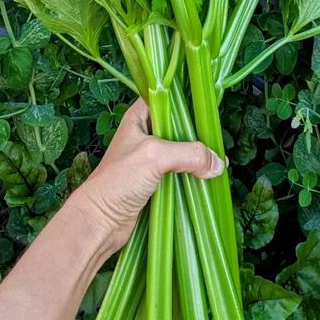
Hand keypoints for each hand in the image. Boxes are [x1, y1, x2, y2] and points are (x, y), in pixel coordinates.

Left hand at [68, 98, 224, 254]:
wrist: (100, 221)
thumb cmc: (116, 181)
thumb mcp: (154, 156)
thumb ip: (189, 153)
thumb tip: (217, 162)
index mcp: (138, 119)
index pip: (165, 99)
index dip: (185, 102)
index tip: (207, 109)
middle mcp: (144, 136)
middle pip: (179, 127)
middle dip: (198, 134)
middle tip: (217, 140)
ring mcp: (150, 160)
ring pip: (181, 152)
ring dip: (198, 158)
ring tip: (218, 163)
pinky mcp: (156, 181)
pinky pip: (180, 173)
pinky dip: (194, 176)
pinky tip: (209, 179)